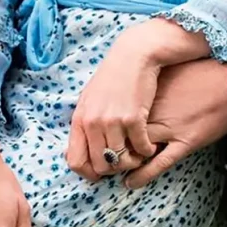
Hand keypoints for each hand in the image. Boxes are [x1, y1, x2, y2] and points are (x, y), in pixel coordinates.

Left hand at [66, 19, 206, 181]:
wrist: (135, 54)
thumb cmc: (114, 75)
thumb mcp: (91, 97)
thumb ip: (85, 122)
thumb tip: (78, 149)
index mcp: (80, 118)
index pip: (76, 161)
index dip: (90, 173)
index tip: (102, 171)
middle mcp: (93, 123)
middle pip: (100, 165)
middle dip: (114, 169)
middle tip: (125, 161)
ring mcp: (113, 121)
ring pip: (121, 161)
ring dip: (133, 161)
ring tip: (138, 154)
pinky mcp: (134, 118)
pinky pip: (141, 148)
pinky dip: (147, 151)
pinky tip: (150, 145)